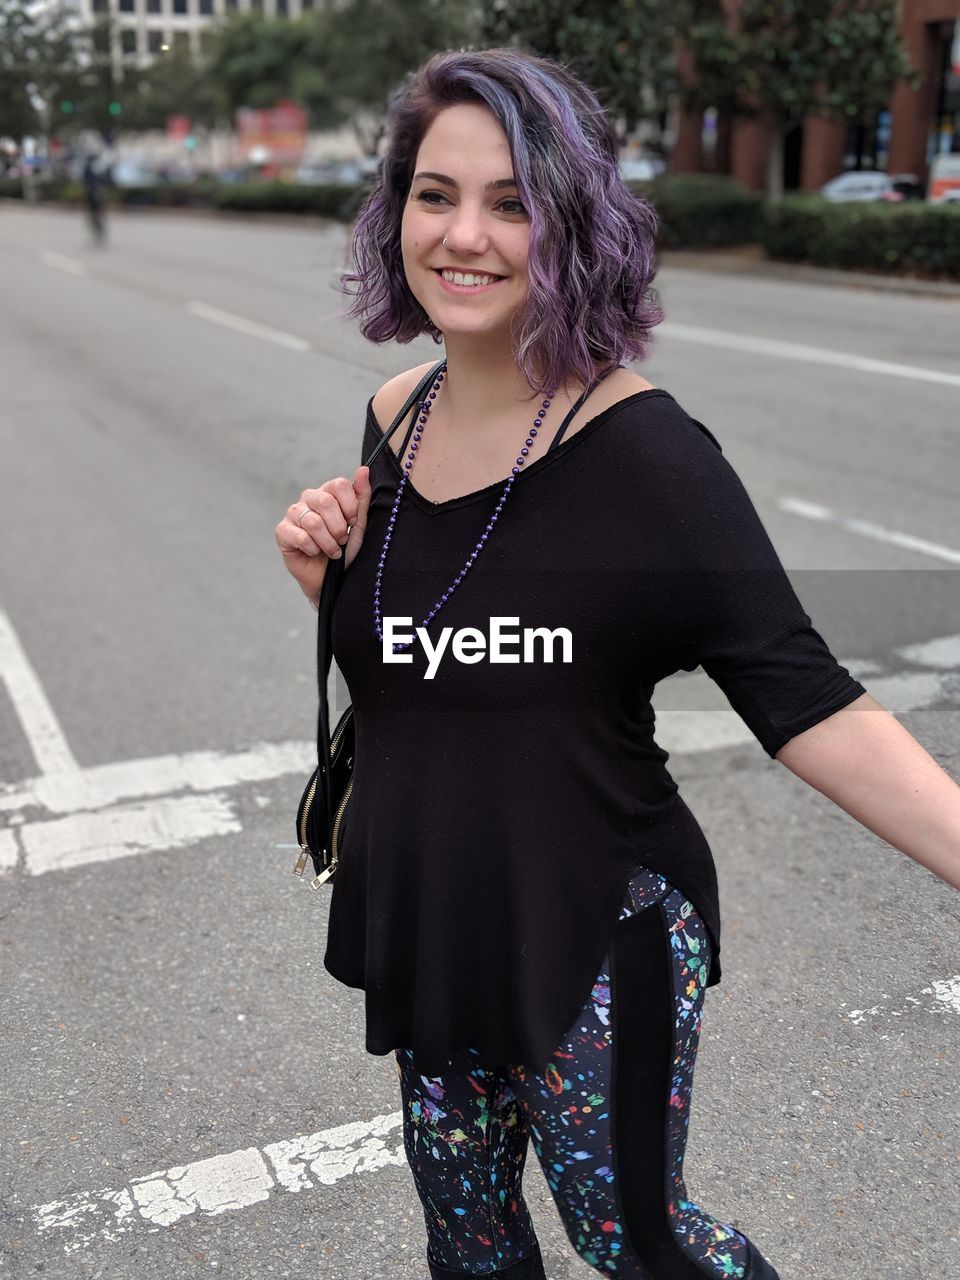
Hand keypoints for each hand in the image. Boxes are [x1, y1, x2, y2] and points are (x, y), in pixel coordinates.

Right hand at [275, 466, 371, 607]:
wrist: (334, 578)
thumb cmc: (346, 549)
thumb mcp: (359, 524)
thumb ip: (361, 497)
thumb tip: (364, 469)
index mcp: (328, 492)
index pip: (338, 485)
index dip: (350, 506)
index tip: (353, 522)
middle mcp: (308, 499)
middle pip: (324, 501)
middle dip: (338, 526)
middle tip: (342, 540)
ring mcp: (293, 513)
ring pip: (313, 522)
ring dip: (328, 542)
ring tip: (333, 551)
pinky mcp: (282, 531)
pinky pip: (300, 536)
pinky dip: (313, 549)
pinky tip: (315, 553)